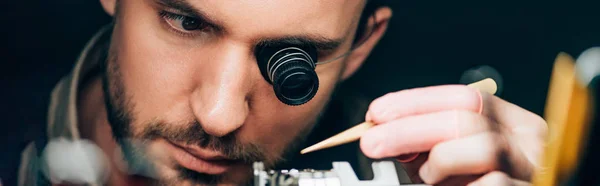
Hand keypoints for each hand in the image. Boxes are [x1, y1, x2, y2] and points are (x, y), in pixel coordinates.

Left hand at [359, 85, 546, 184]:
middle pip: (466, 117)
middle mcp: (527, 142)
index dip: (415, 101)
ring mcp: (531, 169)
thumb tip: (384, 131)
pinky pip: (490, 183)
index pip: (463, 96)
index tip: (377, 112)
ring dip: (439, 161)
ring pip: (483, 147)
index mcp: (510, 122)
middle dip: (409, 127)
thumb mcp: (447, 160)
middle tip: (372, 142)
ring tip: (426, 177)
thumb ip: (424, 144)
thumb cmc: (471, 185)